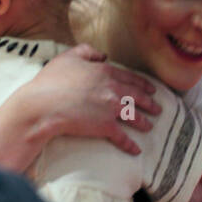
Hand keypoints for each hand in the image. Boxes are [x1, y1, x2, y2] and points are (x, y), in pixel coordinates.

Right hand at [29, 44, 162, 154]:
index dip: (142, 84)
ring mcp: (111, 109)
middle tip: (157, 108)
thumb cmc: (51, 81)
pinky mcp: (105, 127)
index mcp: (105, 72)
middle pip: (137, 96)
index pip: (130, 78)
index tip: (151, 89)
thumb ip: (87, 51)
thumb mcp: (68, 57)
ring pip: (134, 116)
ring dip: (143, 122)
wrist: (43, 105)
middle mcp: (113, 89)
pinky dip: (130, 145)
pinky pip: (122, 138)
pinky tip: (136, 150)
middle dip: (149, 103)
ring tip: (150, 126)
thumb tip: (102, 54)